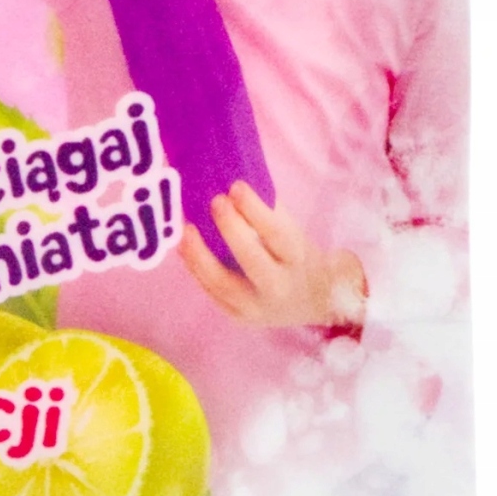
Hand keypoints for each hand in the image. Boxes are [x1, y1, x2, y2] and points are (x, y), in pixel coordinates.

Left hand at [178, 183, 367, 331]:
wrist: (313, 301)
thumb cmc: (297, 255)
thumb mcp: (292, 233)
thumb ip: (266, 210)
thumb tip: (230, 178)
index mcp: (297, 260)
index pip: (277, 235)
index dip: (256, 211)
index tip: (236, 186)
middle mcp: (279, 287)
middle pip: (253, 261)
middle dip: (231, 231)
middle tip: (214, 201)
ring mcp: (257, 308)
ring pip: (224, 285)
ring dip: (200, 256)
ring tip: (185, 230)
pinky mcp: (239, 317)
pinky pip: (213, 294)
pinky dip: (196, 270)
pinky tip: (184, 248)